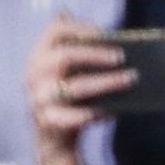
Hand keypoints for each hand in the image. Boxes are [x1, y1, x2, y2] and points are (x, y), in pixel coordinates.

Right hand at [26, 16, 134, 155]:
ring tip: (129, 79)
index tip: (104, 33)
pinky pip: (76, 116)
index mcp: (39, 56)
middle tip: (122, 57)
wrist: (52, 137)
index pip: (55, 31)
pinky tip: (114, 111)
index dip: (80, 28)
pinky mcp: (48, 120)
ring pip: (74, 87)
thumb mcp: (66, 71)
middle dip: (95, 54)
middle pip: (63, 56)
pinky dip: (98, 112)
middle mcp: (34, 75)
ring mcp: (39, 98)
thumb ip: (79, 50)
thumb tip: (112, 37)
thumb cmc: (67, 97)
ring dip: (105, 82)